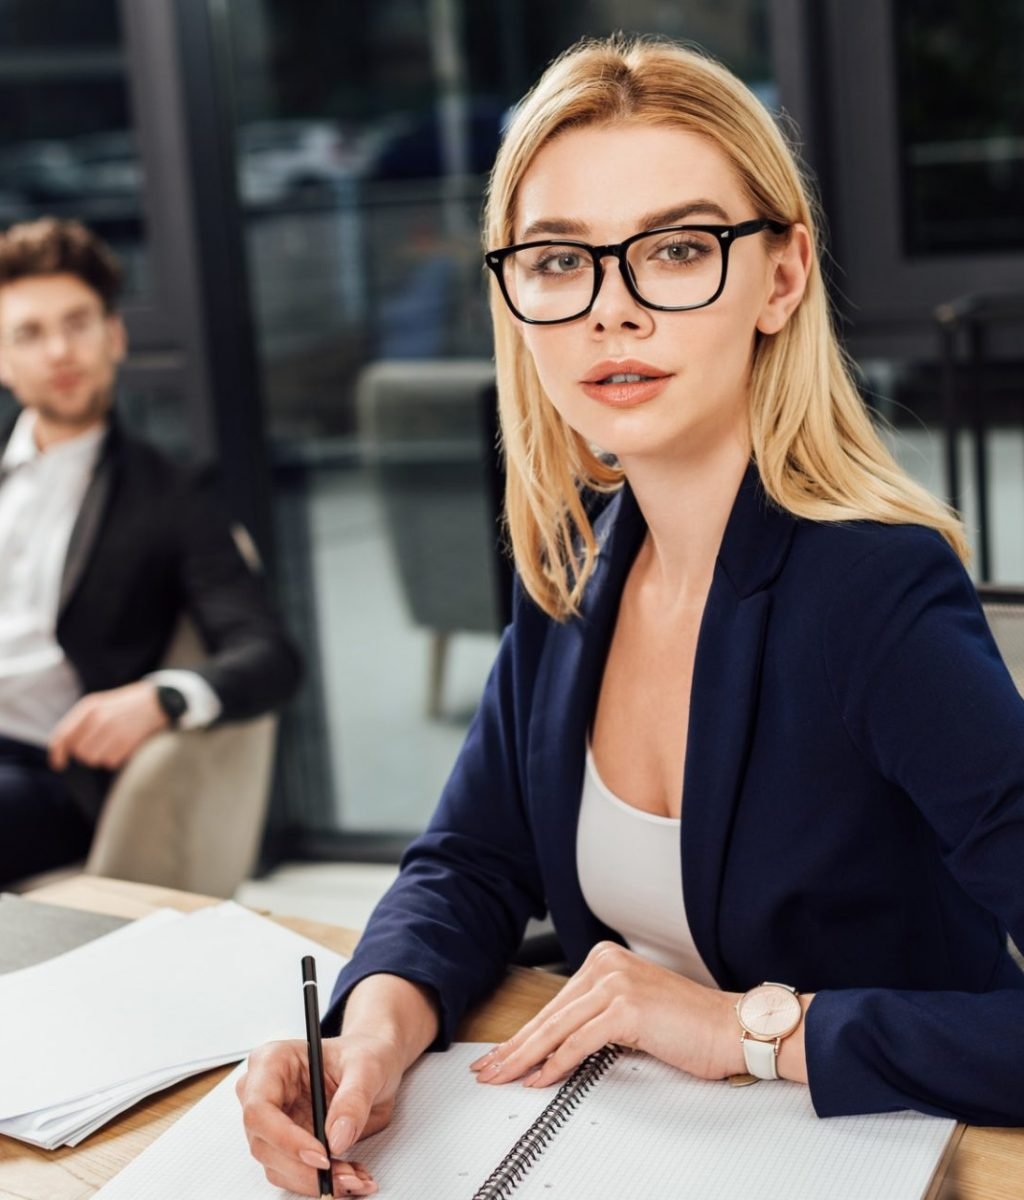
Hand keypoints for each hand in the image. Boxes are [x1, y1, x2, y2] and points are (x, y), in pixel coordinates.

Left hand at [48, 681, 169, 771]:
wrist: (159, 701)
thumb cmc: (126, 704)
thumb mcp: (100, 703)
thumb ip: (80, 722)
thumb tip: (63, 747)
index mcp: (89, 707)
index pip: (63, 736)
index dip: (57, 754)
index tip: (58, 764)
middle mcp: (99, 718)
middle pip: (79, 752)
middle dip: (87, 753)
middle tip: (100, 745)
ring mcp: (113, 730)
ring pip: (94, 759)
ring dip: (102, 757)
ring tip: (114, 745)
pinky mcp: (127, 741)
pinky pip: (111, 762)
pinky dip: (116, 759)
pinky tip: (124, 747)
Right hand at [238, 1032, 407, 1196]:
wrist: (374, 1066)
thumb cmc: (364, 1054)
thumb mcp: (367, 1067)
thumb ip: (353, 1099)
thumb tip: (337, 1138)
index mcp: (273, 1061)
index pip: (259, 1108)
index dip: (285, 1138)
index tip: (321, 1155)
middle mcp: (263, 1092)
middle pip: (264, 1144)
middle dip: (306, 1169)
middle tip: (346, 1176)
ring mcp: (271, 1122)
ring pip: (277, 1166)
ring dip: (315, 1180)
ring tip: (354, 1177)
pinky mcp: (284, 1145)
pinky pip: (294, 1173)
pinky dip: (319, 1181)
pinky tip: (350, 1175)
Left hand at [470, 941, 744, 1088]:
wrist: (732, 1027)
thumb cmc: (690, 1025)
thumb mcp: (634, 1011)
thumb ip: (598, 1017)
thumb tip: (559, 1045)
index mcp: (606, 960)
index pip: (554, 1004)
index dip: (524, 1033)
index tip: (501, 1053)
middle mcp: (607, 965)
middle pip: (550, 1015)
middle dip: (515, 1046)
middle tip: (488, 1068)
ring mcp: (616, 983)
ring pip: (557, 1028)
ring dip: (525, 1057)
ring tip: (503, 1076)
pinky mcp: (626, 1007)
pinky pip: (580, 1041)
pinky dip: (556, 1063)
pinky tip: (539, 1078)